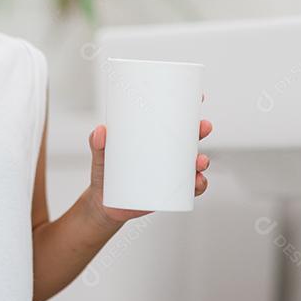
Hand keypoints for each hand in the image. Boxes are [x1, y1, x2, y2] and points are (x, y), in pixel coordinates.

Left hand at [85, 93, 211, 227]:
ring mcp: (170, 173)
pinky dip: (199, 185)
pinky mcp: (170, 192)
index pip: (174, 121)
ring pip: (194, 164)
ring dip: (203, 160)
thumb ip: (97, 142)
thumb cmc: (105, 172)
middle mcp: (166, 153)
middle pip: (190, 139)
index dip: (189, 109)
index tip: (199, 97)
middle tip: (203, 127)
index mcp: (153, 138)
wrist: (104, 203)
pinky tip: (198, 182)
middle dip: (201, 131)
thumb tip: (100, 130)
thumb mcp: (101, 154)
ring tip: (200, 161)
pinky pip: (191, 189)